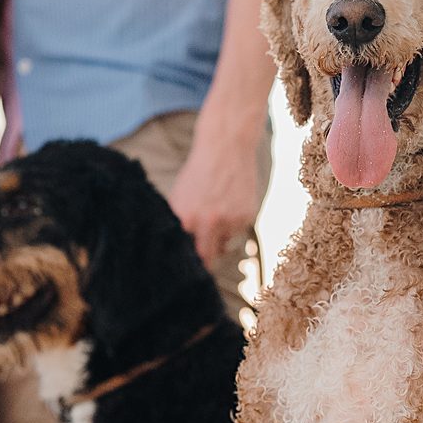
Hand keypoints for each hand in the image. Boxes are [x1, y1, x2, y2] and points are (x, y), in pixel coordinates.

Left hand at [168, 124, 260, 268]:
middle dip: (204, 263)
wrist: (226, 149)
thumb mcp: (178, 198)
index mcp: (187, 218)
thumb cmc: (197, 175)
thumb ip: (178, 224)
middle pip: (207, 259)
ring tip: (215, 213)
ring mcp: (231, 220)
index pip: (185, 255)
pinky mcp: (247, 217)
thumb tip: (174, 253)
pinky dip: (232, 225)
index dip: (185, 266)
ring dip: (218, 238)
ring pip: (224, 244)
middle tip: (200, 267)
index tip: (184, 273)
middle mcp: (210, 222)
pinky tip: (229, 205)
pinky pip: (237, 232)